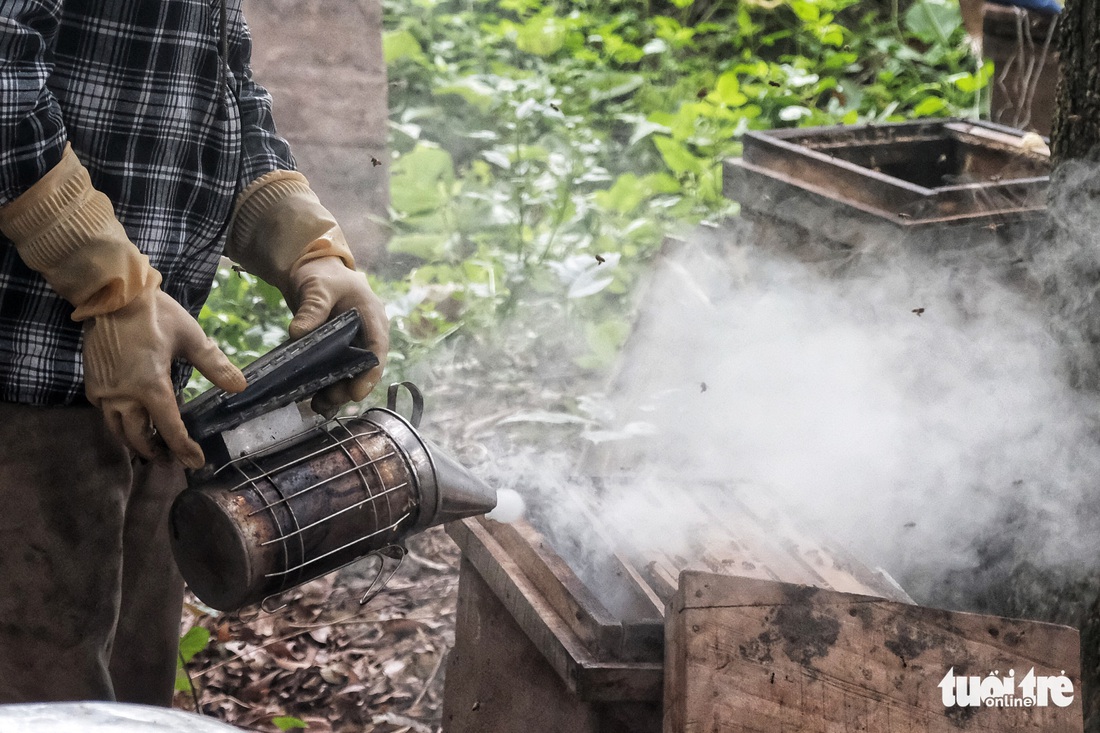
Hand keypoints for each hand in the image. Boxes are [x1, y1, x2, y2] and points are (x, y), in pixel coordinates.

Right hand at [83, 287, 247, 468]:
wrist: (112, 294)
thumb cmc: (155, 314)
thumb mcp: (191, 337)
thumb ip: (214, 365)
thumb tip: (240, 386)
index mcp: (150, 386)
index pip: (169, 429)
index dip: (184, 449)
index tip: (196, 462)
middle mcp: (123, 396)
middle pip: (138, 438)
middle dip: (156, 452)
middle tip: (172, 459)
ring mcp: (104, 392)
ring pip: (118, 430)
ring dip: (135, 442)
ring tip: (153, 446)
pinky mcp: (92, 384)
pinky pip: (106, 414)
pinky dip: (121, 424)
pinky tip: (134, 420)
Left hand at [287, 256, 388, 414]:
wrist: (313, 271)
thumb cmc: (322, 276)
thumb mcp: (318, 287)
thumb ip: (312, 307)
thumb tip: (298, 333)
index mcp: (372, 317)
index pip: (377, 349)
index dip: (370, 373)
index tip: (356, 393)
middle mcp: (367, 335)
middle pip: (364, 368)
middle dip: (348, 387)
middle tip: (328, 399)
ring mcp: (353, 345)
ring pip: (351, 375)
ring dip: (337, 392)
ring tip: (318, 405)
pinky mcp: (337, 352)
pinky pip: (336, 373)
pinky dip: (326, 386)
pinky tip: (313, 399)